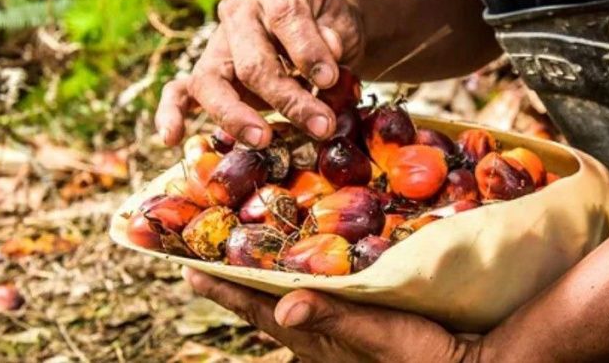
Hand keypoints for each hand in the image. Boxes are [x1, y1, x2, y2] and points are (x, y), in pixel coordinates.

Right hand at [156, 0, 365, 148]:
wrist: (322, 31)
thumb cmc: (331, 26)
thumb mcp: (342, 21)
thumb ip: (334, 36)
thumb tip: (328, 54)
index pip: (285, 15)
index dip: (308, 50)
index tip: (330, 79)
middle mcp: (239, 10)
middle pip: (252, 61)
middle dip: (288, 99)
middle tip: (322, 126)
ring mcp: (218, 43)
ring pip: (212, 82)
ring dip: (238, 117)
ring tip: (263, 139)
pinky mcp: (208, 73)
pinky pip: (180, 91)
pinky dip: (171, 114)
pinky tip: (170, 138)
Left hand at [181, 268, 481, 362]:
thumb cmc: (420, 355)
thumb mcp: (377, 335)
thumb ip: (333, 318)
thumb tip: (283, 303)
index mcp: (314, 336)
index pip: (257, 307)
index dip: (223, 288)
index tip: (187, 268)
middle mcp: (317, 334)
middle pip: (262, 304)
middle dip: (233, 281)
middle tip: (203, 256)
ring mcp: (336, 331)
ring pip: (287, 300)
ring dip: (263, 278)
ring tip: (243, 255)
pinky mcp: (358, 323)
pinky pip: (318, 299)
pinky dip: (302, 281)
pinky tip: (308, 267)